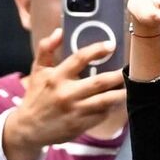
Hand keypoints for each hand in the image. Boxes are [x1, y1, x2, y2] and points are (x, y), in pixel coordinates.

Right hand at [3, 27, 126, 159]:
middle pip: (99, 82)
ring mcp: (75, 111)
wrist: (30, 128)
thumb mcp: (38, 71)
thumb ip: (47, 49)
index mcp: (56, 77)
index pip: (79, 58)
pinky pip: (101, 115)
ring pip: (105, 101)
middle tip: (128, 70)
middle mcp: (67, 93)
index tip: (111, 45)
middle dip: (117, 76)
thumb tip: (59, 31)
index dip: (97, 50)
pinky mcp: (81, 125)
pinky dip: (111, 107)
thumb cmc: (36, 96)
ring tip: (130, 87)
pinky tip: (118, 101)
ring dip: (120, 93)